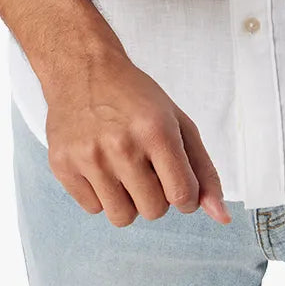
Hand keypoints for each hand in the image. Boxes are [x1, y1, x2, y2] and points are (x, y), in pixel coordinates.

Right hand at [45, 56, 231, 226]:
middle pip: (153, 211)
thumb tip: (222, 216)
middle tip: (145, 166)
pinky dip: (100, 195)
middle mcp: (122, 145)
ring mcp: (89, 157)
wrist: (83, 68)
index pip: (182, 196)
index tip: (177, 182)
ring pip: (121, 217)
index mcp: (156, 130)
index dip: (185, 197)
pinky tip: (99, 165)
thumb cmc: (135, 97)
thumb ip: (203, 170)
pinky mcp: (62, 165)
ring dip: (128, 200)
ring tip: (122, 169)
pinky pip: (92, 209)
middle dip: (156, 196)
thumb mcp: (177, 122)